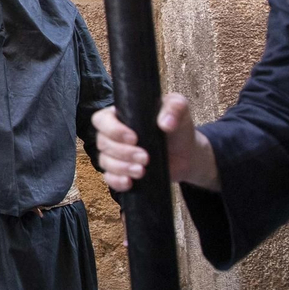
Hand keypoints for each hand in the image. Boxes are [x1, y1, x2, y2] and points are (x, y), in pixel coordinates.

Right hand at [92, 93, 218, 192]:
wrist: (187, 154)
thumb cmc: (178, 128)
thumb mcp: (180, 108)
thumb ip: (175, 107)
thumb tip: (165, 123)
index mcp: (121, 115)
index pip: (101, 119)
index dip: (112, 130)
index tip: (134, 138)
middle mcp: (114, 134)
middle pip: (102, 143)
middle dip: (123, 152)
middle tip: (145, 157)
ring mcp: (116, 154)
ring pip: (104, 161)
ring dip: (122, 167)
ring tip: (142, 171)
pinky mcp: (121, 172)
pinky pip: (109, 178)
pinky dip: (117, 181)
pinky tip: (130, 182)